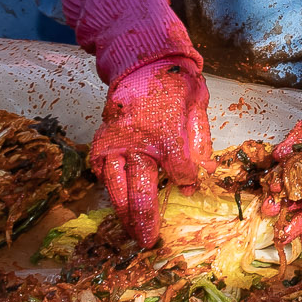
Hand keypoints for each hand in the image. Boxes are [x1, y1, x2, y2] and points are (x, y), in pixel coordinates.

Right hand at [89, 57, 211, 247]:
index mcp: (168, 132)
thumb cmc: (176, 84)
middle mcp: (139, 141)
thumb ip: (200, 142)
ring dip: (122, 211)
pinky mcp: (102, 140)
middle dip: (145, 218)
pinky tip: (115, 202)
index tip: (187, 186)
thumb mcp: (199, 106)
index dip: (185, 181)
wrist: (143, 60)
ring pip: (116, 185)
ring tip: (130, 231)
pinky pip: (101, 170)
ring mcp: (117, 142)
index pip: (180, 170)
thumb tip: (200, 175)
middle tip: (148, 241)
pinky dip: (107, 188)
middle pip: (141, 188)